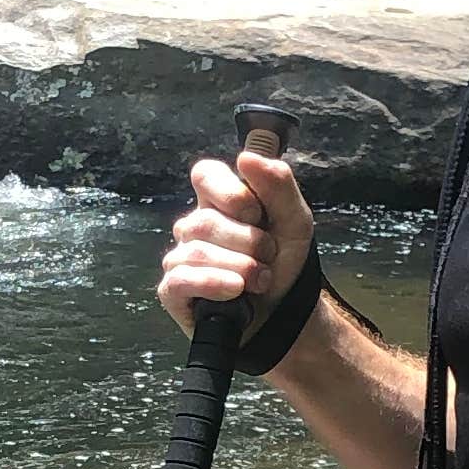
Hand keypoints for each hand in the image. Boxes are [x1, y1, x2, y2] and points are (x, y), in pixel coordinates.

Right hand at [159, 145, 314, 339]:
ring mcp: (181, 258)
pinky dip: (214, 283)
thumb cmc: (283, 262)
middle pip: (205, 220)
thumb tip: (247, 156)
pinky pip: (181, 279)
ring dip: (240, 268)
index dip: (229, 192)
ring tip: (261, 280)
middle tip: (269, 256)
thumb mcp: (295, 220)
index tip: (256, 213)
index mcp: (219, 202)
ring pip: (196, 251)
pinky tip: (236, 291)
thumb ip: (278, 184)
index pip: (204, 175)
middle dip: (247, 242)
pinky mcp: (174, 291)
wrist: (285, 313)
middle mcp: (194, 227)